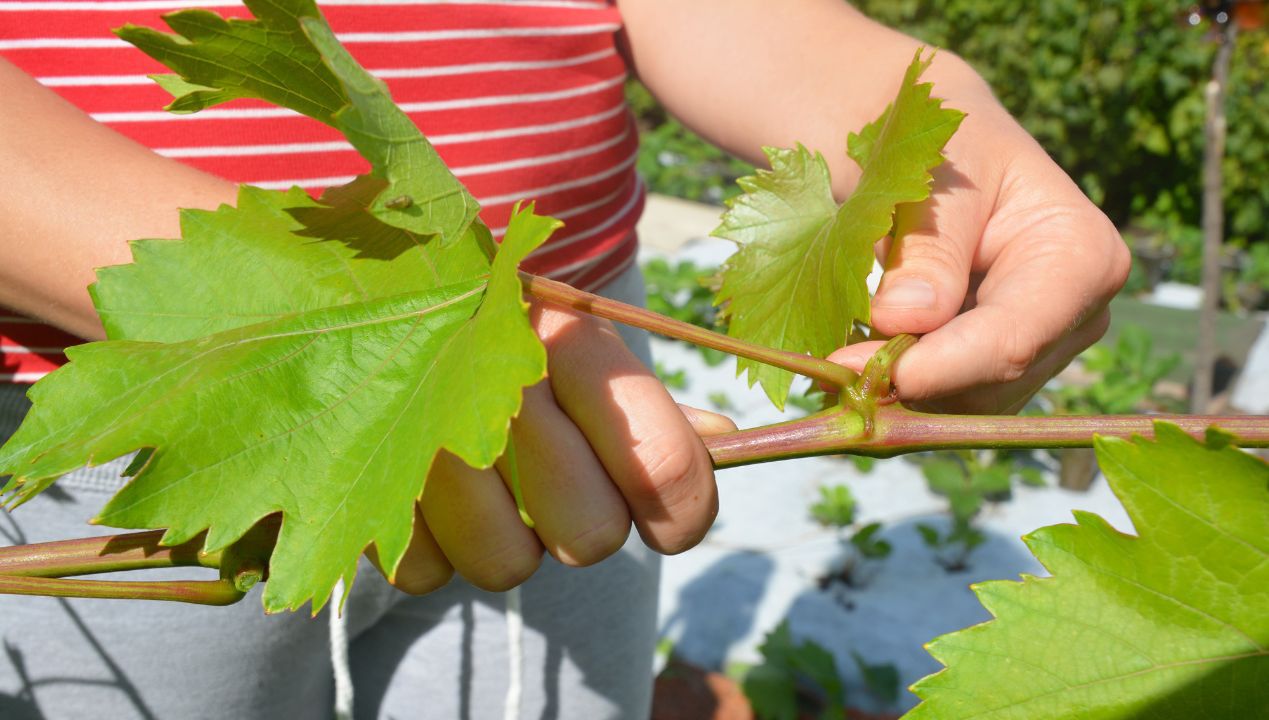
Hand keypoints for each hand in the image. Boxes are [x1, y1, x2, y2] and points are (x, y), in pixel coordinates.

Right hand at [369, 303, 735, 593]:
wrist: (361, 293)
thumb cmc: (499, 330)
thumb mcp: (579, 344)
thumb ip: (650, 403)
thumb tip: (725, 444)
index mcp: (570, 338)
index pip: (664, 463)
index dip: (686, 512)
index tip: (672, 521)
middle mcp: (497, 384)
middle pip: (593, 535)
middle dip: (585, 523)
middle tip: (557, 481)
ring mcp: (419, 434)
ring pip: (510, 566)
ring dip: (508, 539)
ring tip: (486, 480)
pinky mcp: (358, 484)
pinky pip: (429, 574)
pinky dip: (435, 546)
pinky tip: (426, 488)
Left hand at [828, 75, 1130, 414]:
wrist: (939, 154)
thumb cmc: (943, 147)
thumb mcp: (931, 176)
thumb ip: (924, 249)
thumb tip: (904, 319)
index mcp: (1083, 258)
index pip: (1012, 339)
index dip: (935, 367)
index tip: (856, 370)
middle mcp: (1078, 318)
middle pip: (988, 384)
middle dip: (906, 383)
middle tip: (824, 370)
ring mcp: (1043, 351)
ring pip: (963, 406)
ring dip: (895, 393)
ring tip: (834, 357)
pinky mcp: (1002, 372)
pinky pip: (947, 404)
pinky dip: (896, 391)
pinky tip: (856, 362)